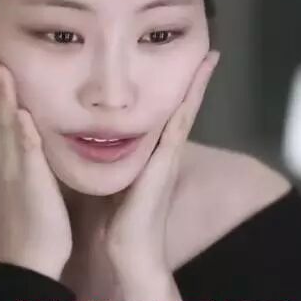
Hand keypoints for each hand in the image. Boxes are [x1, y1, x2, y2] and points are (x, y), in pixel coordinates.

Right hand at [0, 50, 72, 280]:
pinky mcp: (31, 183)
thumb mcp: (27, 178)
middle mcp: (5, 158)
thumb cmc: (34, 219)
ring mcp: (16, 169)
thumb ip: (25, 152)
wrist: (31, 257)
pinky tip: (21, 113)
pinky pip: (26, 154)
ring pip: (4, 126)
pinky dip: (22, 133)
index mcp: (5, 157)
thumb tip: (27, 127)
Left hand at [104, 50, 220, 276]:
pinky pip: (180, 123)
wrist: (128, 248)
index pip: (166, 116)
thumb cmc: (118, 220)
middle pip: (182, 108)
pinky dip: (191, 101)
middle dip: (194, 81)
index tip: (184, 68)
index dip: (175, 92)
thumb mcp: (113, 181)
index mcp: (152, 155)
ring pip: (185, 110)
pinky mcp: (167, 160)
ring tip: (208, 57)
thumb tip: (92, 144)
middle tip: (206, 52)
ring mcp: (169, 155)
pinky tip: (197, 82)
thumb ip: (109, 162)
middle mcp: (165, 151)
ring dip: (198, 84)